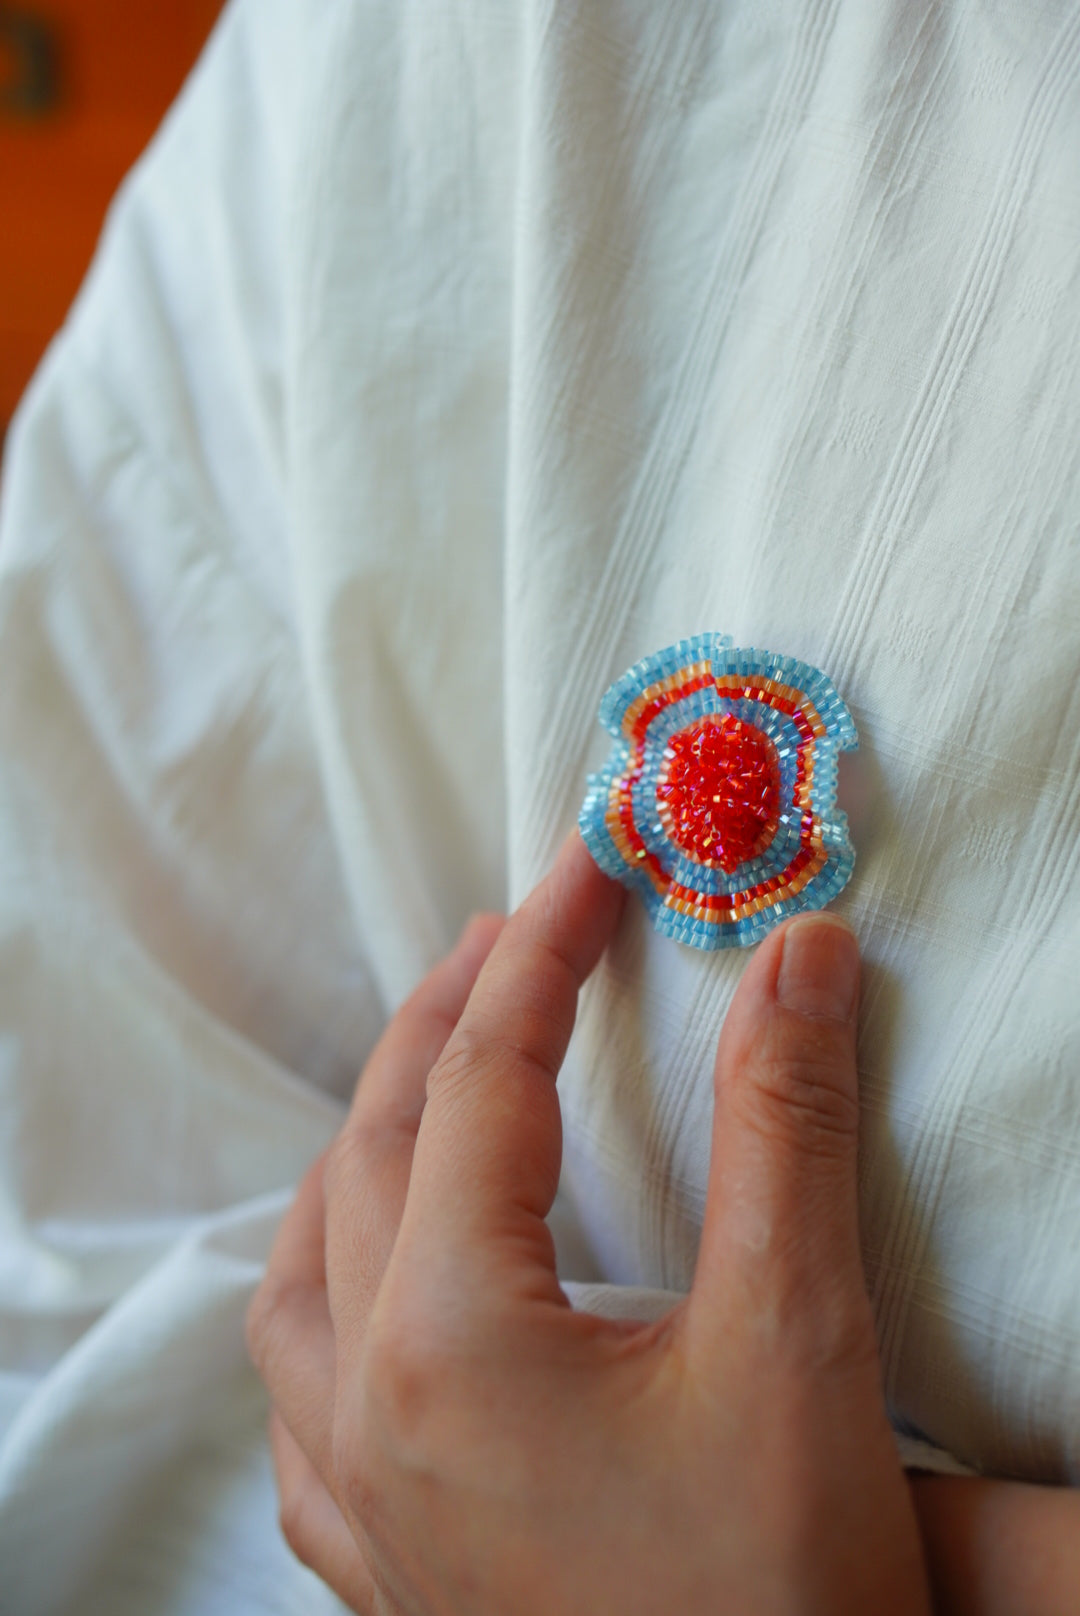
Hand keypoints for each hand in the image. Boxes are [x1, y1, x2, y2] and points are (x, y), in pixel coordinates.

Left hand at [247, 834, 930, 1614]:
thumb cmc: (775, 1596)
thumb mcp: (794, 1343)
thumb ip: (789, 1128)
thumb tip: (803, 956)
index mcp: (449, 1338)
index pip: (485, 1082)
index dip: (544, 953)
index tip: (590, 866)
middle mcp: (370, 1408)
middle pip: (374, 1152)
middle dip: (446, 1022)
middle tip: (516, 936)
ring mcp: (361, 1496)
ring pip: (302, 1271)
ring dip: (361, 1150)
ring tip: (425, 1081)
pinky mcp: (385, 1562)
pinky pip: (300, 1393)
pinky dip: (325, 1293)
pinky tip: (368, 1292)